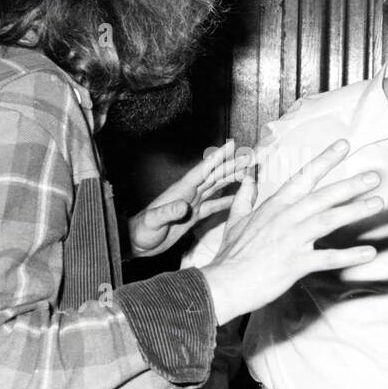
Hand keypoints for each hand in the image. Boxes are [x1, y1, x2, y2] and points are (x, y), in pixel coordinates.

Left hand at [127, 139, 252, 258]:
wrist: (137, 243)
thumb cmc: (142, 231)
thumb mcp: (154, 221)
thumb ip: (168, 212)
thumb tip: (184, 206)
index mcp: (181, 191)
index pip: (203, 170)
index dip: (217, 158)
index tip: (231, 145)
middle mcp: (189, 194)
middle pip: (214, 176)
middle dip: (232, 165)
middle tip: (249, 156)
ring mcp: (192, 204)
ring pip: (216, 187)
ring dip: (232, 178)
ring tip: (248, 171)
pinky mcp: (193, 216)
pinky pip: (214, 205)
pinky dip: (227, 201)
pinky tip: (238, 198)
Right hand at [200, 139, 381, 324]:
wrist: (223, 283)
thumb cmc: (231, 255)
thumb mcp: (235, 219)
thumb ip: (245, 196)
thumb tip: (248, 176)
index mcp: (274, 206)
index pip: (303, 178)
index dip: (324, 160)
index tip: (343, 146)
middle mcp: (285, 218)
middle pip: (322, 196)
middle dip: (350, 185)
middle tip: (374, 176)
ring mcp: (291, 240)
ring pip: (328, 220)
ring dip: (354, 211)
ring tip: (377, 203)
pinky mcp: (294, 264)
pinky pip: (327, 258)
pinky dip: (349, 256)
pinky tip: (369, 253)